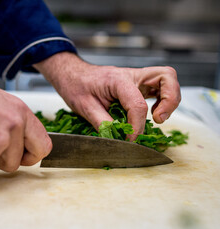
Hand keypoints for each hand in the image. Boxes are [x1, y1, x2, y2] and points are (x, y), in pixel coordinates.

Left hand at [34, 52, 180, 140]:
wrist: (72, 74)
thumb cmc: (76, 85)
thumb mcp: (84, 107)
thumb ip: (103, 124)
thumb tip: (119, 140)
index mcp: (117, 80)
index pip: (137, 104)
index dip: (137, 126)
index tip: (129, 140)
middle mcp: (131, 75)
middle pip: (166, 77)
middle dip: (170, 100)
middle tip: (158, 119)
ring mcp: (137, 78)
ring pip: (167, 80)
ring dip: (170, 99)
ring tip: (157, 117)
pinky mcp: (137, 85)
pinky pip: (159, 88)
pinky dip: (162, 101)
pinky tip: (151, 113)